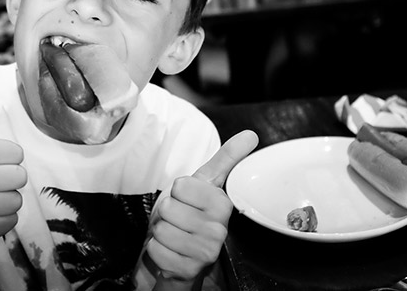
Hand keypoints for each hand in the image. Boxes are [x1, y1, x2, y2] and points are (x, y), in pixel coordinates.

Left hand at [147, 130, 258, 286]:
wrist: (182, 253)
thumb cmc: (191, 214)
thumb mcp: (205, 183)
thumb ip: (226, 158)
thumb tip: (250, 135)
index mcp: (222, 205)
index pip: (181, 185)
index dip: (178, 191)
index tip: (188, 200)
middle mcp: (218, 231)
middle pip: (169, 207)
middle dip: (167, 213)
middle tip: (179, 219)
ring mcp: (204, 253)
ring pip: (161, 229)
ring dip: (161, 231)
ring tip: (175, 234)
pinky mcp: (187, 271)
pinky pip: (156, 250)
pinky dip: (156, 250)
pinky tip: (171, 251)